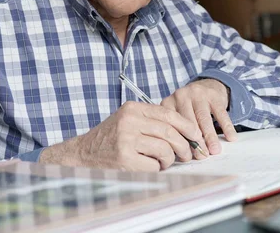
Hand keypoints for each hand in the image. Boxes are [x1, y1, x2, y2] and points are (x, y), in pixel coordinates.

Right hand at [39, 101, 203, 171]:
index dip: (187, 126)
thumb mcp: (129, 120)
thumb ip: (153, 121)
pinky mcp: (125, 159)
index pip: (168, 114)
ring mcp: (126, 140)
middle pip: (169, 133)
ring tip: (164, 162)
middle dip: (184, 146)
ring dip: (169, 159)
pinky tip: (150, 167)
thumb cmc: (111, 138)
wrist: (83, 153)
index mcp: (132, 109)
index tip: (197, 135)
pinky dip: (157, 169)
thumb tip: (188, 132)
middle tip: (189, 154)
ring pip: (165, 150)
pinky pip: (154, 166)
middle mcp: (129, 121)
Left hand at [161, 79, 237, 154]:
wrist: (207, 86)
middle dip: (196, 142)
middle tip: (202, 156)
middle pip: (188, 123)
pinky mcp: (213, 95)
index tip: (186, 157)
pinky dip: (226, 127)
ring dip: (210, 137)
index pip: (172, 125)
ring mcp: (197, 94)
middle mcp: (181, 96)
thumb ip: (177, 130)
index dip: (179, 142)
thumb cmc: (189, 107)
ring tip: (215, 150)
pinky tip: (231, 138)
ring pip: (204, 119)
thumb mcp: (178, 113)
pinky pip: (221, 113)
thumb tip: (181, 155)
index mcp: (168, 103)